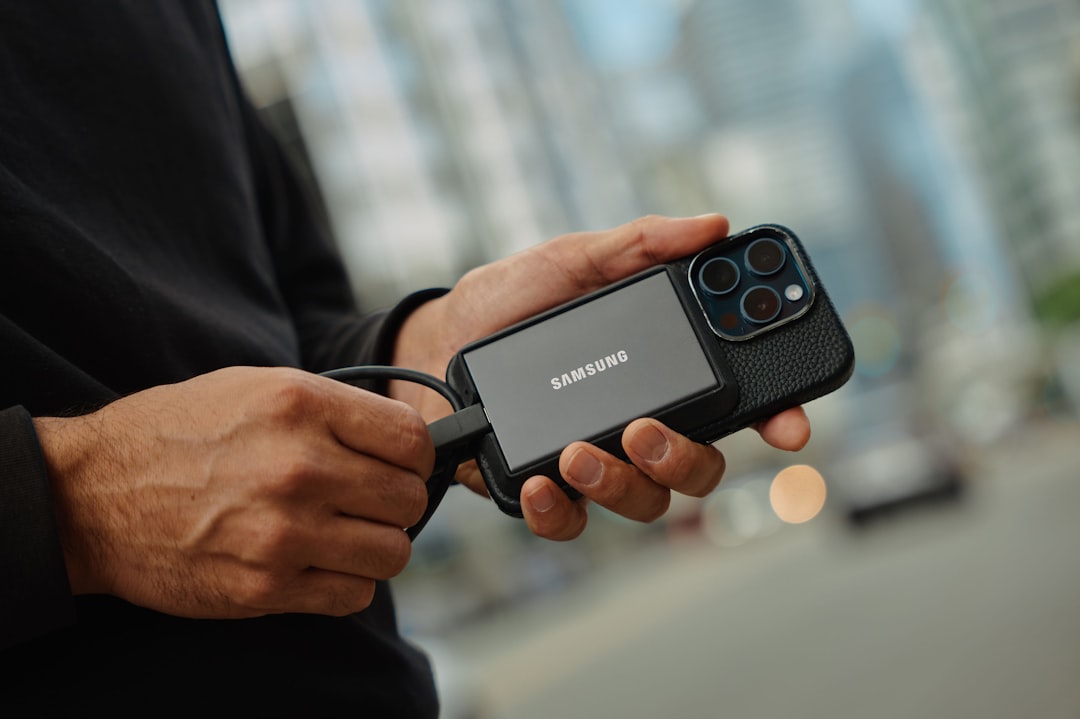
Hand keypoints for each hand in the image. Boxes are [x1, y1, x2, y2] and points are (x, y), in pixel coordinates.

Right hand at [34, 366, 431, 617]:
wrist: (94, 494)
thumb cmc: (177, 434)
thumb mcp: (257, 388)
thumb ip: (333, 409)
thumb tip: (399, 441)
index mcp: (301, 406)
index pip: (412, 440)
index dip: (415, 456)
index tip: (401, 464)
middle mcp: (299, 467)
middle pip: (409, 499)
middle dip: (396, 502)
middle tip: (367, 501)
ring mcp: (284, 532)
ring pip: (392, 553)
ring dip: (376, 546)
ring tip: (343, 533)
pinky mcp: (267, 587)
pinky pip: (353, 595)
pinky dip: (346, 583)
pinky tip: (318, 563)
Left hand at [391, 214, 811, 538]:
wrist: (432, 341)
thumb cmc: (510, 300)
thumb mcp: (572, 261)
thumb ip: (639, 246)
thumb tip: (712, 224)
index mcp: (660, 371)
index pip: (738, 400)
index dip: (777, 417)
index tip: (790, 425)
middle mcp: (639, 424)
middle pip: (700, 468)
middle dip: (686, 460)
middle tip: (646, 430)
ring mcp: (596, 462)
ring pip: (646, 503)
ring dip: (623, 485)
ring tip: (579, 452)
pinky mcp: (546, 489)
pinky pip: (572, 523)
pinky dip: (559, 511)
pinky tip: (539, 485)